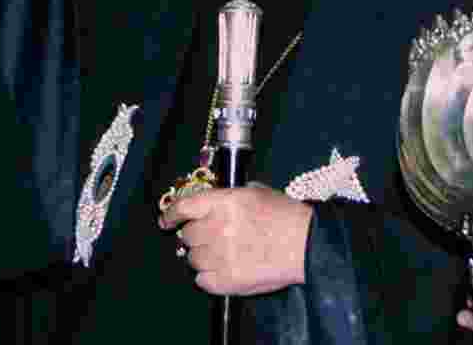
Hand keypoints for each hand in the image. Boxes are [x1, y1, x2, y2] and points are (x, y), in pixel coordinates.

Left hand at [158, 182, 312, 295]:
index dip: (170, 214)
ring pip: (193, 259)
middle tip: (208, 239)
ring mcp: (222, 255)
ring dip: (201, 257)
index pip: (183, 207)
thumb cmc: (284, 215)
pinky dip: (207, 278)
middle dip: (195, 236)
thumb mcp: (254, 192)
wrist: (306, 244)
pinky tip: (220, 272)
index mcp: (222, 202)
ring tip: (219, 256)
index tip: (166, 221)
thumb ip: (228, 196)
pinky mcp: (229, 280)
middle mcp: (217, 227)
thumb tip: (211, 202)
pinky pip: (203, 281)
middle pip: (187, 235)